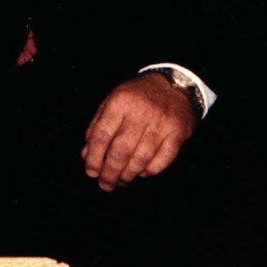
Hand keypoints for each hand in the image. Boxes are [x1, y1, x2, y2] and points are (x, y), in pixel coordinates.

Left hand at [79, 73, 197, 189]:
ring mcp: (162, 122)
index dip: (94, 158)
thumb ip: (98, 126)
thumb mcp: (113, 102)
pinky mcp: (179, 130)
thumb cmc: (138, 96)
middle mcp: (141, 111)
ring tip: (122, 181)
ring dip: (129, 174)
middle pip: (121, 151)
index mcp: (120, 102)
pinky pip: (164, 158)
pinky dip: (152, 170)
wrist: (175, 83)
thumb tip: (87, 155)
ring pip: (142, 158)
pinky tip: (143, 172)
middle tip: (106, 184)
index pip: (102, 136)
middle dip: (110, 173)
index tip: (91, 172)